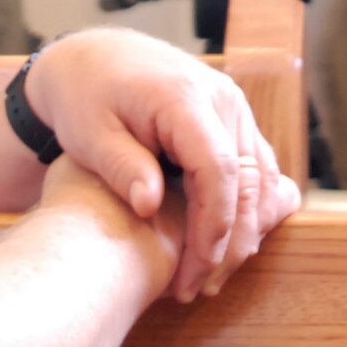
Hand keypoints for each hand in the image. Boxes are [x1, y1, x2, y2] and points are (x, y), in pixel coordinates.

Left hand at [25, 28, 301, 303]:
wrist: (93, 58)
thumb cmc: (85, 96)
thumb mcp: (89, 133)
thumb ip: (122, 166)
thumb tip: (149, 207)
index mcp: (185, 98)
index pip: (219, 169)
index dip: (213, 225)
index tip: (195, 269)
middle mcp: (222, 99)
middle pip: (248, 181)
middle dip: (228, 242)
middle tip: (197, 288)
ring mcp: (234, 108)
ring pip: (261, 180)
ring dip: (242, 231)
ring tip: (208, 278)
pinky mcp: (234, 120)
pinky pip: (255, 170)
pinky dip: (245, 210)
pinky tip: (220, 247)